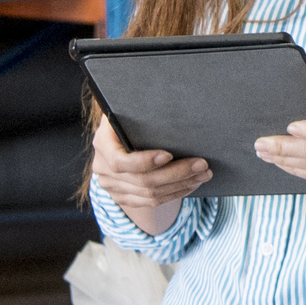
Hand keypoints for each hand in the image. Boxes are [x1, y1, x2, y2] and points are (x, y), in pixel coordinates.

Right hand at [90, 114, 207, 232]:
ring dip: (181, 185)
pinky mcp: (123, 198)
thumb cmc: (130, 116)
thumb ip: (141, 110)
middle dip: (177, 173)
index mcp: (102, 143)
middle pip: (142, 180)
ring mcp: (111, 187)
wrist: (120, 134)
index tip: (169, 155)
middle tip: (202, 165)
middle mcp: (102, 168)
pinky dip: (174, 194)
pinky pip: (151, 202)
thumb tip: (171, 102)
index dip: (145, 161)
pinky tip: (190, 184)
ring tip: (203, 174)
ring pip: (150, 194)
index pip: (120, 161)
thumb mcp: (129, 109)